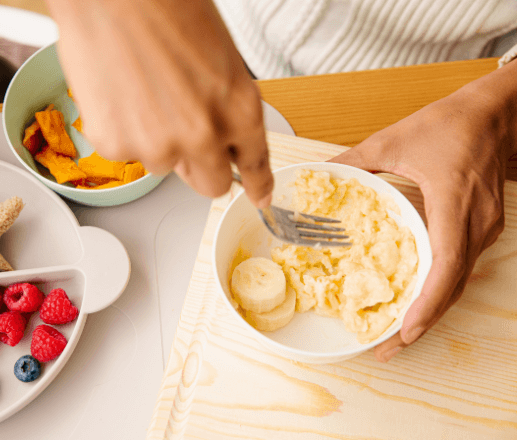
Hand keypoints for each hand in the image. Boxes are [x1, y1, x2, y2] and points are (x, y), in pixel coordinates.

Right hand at [45, 0, 273, 207]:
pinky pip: (125, 152)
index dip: (258, 185)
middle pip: (211, 184)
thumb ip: (224, 106)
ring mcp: (157, 145)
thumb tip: (216, 135)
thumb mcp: (219, 57)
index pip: (255, 165)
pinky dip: (121, 131)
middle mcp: (203, 136)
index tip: (258, 196)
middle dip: (201, 167)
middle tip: (183, 137)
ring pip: (162, 165)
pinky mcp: (116, 146)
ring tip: (142, 93)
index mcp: (239, 109)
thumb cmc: (167, 7)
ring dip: (156, 142)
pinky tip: (118, 94)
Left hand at [330, 61, 516, 361]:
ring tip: (398, 334)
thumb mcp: (393, 139)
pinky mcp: (483, 227)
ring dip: (431, 311)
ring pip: (458, 282)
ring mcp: (484, 228)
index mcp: (452, 202)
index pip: (445, 265)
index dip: (426, 304)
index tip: (405, 332)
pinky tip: (416, 300)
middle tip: (387, 349)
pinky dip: (439, 289)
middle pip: (451, 287)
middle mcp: (475, 223)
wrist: (496, 113)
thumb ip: (354, 160)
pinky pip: (461, 267)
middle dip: (421, 323)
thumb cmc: (451, 123)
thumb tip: (320, 175)